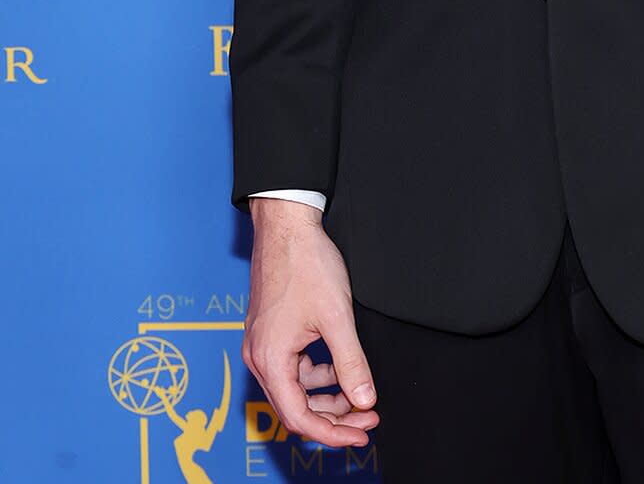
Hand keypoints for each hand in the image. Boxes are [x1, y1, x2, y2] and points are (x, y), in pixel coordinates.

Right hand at [242, 196, 379, 448]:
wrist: (286, 225)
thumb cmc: (306, 264)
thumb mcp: (336, 316)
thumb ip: (351, 362)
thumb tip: (365, 399)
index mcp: (270, 360)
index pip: (299, 418)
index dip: (333, 433)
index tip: (362, 434)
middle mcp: (259, 357)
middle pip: (296, 407)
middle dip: (334, 416)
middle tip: (369, 415)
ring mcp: (262, 344)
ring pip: (295, 388)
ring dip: (327, 395)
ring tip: (360, 392)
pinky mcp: (269, 332)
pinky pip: (292, 367)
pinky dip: (316, 374)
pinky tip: (338, 365)